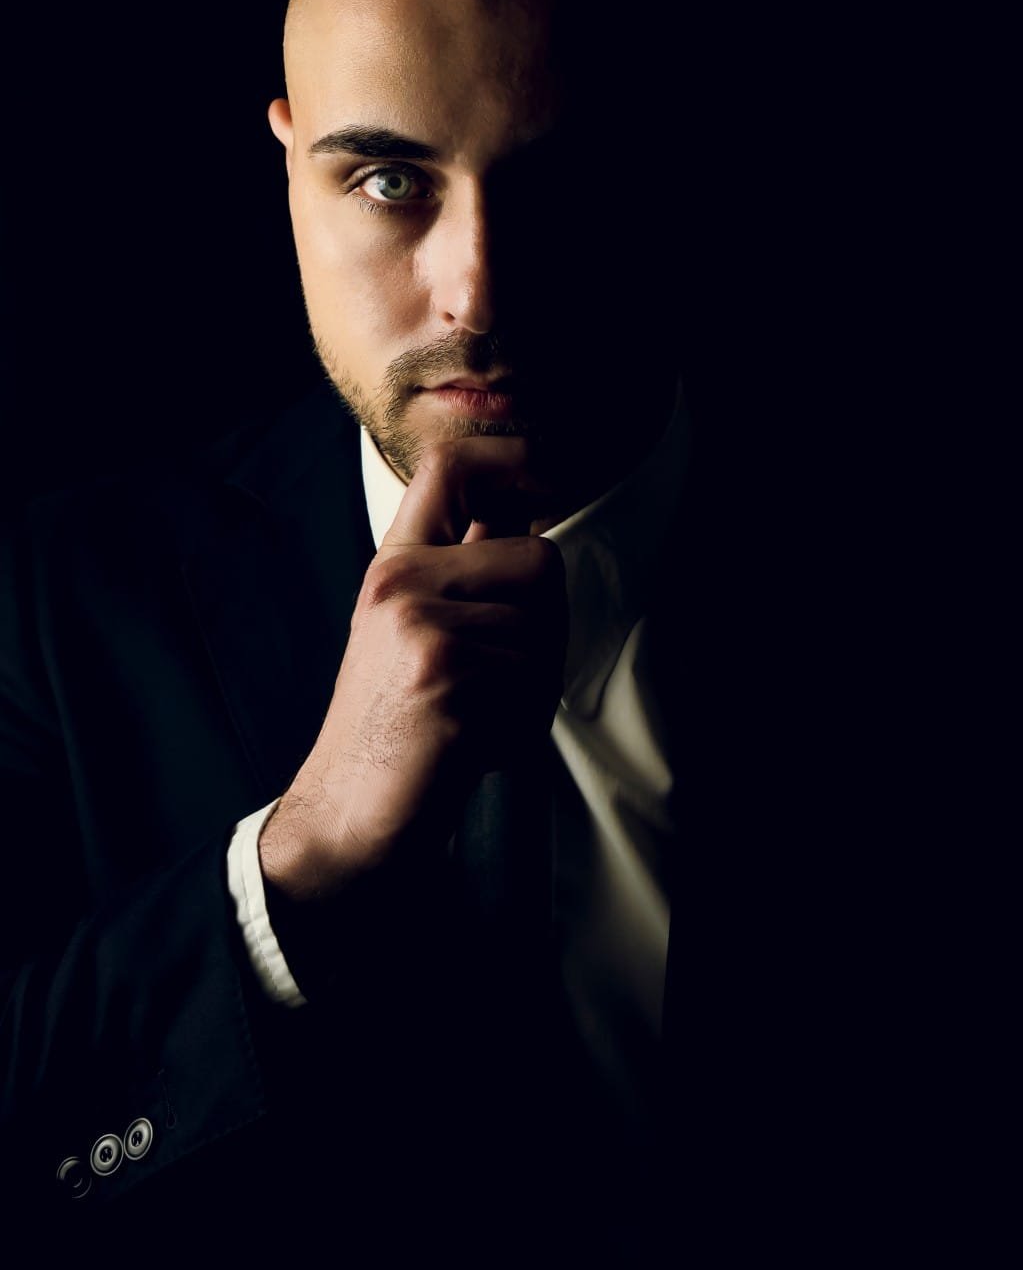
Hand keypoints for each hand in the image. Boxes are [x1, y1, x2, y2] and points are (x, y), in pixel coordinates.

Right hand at [260, 438, 567, 899]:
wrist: (348, 813)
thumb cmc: (395, 731)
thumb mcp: (415, 632)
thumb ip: (465, 573)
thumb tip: (527, 510)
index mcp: (394, 566)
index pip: (449, 466)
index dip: (511, 456)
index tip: (547, 477)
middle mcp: (401, 583)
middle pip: (539, 561)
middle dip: (547, 628)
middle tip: (501, 681)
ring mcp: (421, 626)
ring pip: (546, 630)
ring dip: (535, 686)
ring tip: (478, 715)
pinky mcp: (447, 675)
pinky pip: (536, 683)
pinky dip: (522, 726)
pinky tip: (474, 744)